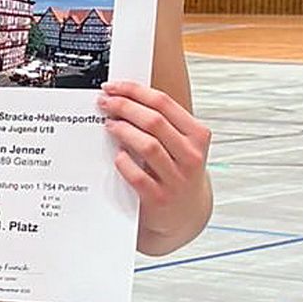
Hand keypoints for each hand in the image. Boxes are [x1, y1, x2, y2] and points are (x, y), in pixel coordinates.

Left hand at [99, 80, 210, 242]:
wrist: (185, 214)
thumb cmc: (177, 172)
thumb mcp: (180, 144)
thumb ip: (162, 123)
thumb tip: (124, 96)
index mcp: (197, 136)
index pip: (164, 103)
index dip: (134, 91)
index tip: (114, 87)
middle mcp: (190, 156)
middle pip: (154, 121)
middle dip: (124, 107)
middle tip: (105, 103)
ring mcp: (176, 179)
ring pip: (148, 145)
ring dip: (123, 131)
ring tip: (109, 125)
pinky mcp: (160, 198)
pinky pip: (137, 175)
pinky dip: (124, 162)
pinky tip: (117, 156)